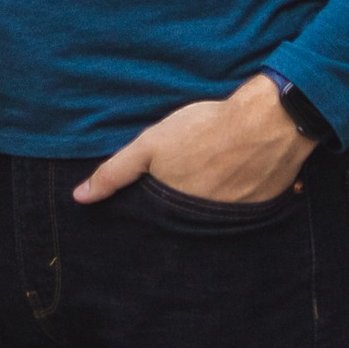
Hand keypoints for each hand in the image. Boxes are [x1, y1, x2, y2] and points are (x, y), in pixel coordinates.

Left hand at [74, 74, 317, 207]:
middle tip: (186, 181)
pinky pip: (243, 210)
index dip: (149, 217)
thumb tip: (80, 198)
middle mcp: (204, 224)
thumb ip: (115, 173)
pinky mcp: (262, 209)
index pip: (155, 225)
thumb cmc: (206, 129)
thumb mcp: (150, 145)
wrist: (268, 122)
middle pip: (184, 223)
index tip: (148, 207)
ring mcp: (235, 219)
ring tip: (211, 176)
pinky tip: (238, 176)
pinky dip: (237, 198)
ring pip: (213, 217)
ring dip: (210, 203)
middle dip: (179, 211)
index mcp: (175, 212)